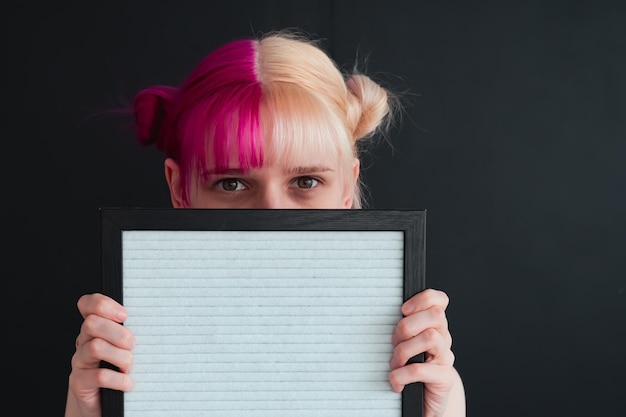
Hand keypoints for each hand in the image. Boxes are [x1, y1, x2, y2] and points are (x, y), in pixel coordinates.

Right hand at [66, 293, 134, 416]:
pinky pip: (100, 376)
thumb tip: (154, 319)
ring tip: (130, 367)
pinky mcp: (79, 383)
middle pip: (92, 323)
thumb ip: (130, 331)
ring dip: (121, 357)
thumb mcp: (126, 346)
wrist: (103, 404)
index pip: (89, 304)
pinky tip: (128, 384)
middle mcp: (84, 342)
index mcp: (95, 329)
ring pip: (96, 347)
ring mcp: (80, 362)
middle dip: (119, 334)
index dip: (103, 305)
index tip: (124, 315)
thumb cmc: (120, 370)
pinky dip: (119, 380)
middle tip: (132, 346)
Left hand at [389, 289, 459, 416]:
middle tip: (394, 341)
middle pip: (435, 315)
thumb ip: (403, 326)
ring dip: (405, 350)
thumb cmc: (410, 367)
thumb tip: (378, 309)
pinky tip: (396, 382)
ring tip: (395, 363)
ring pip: (430, 337)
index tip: (403, 309)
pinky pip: (420, 369)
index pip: (438, 300)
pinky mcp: (444, 379)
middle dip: (408, 325)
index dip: (423, 299)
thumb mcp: (406, 342)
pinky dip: (402, 374)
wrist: (427, 401)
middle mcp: (443, 339)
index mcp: (434, 326)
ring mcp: (446, 358)